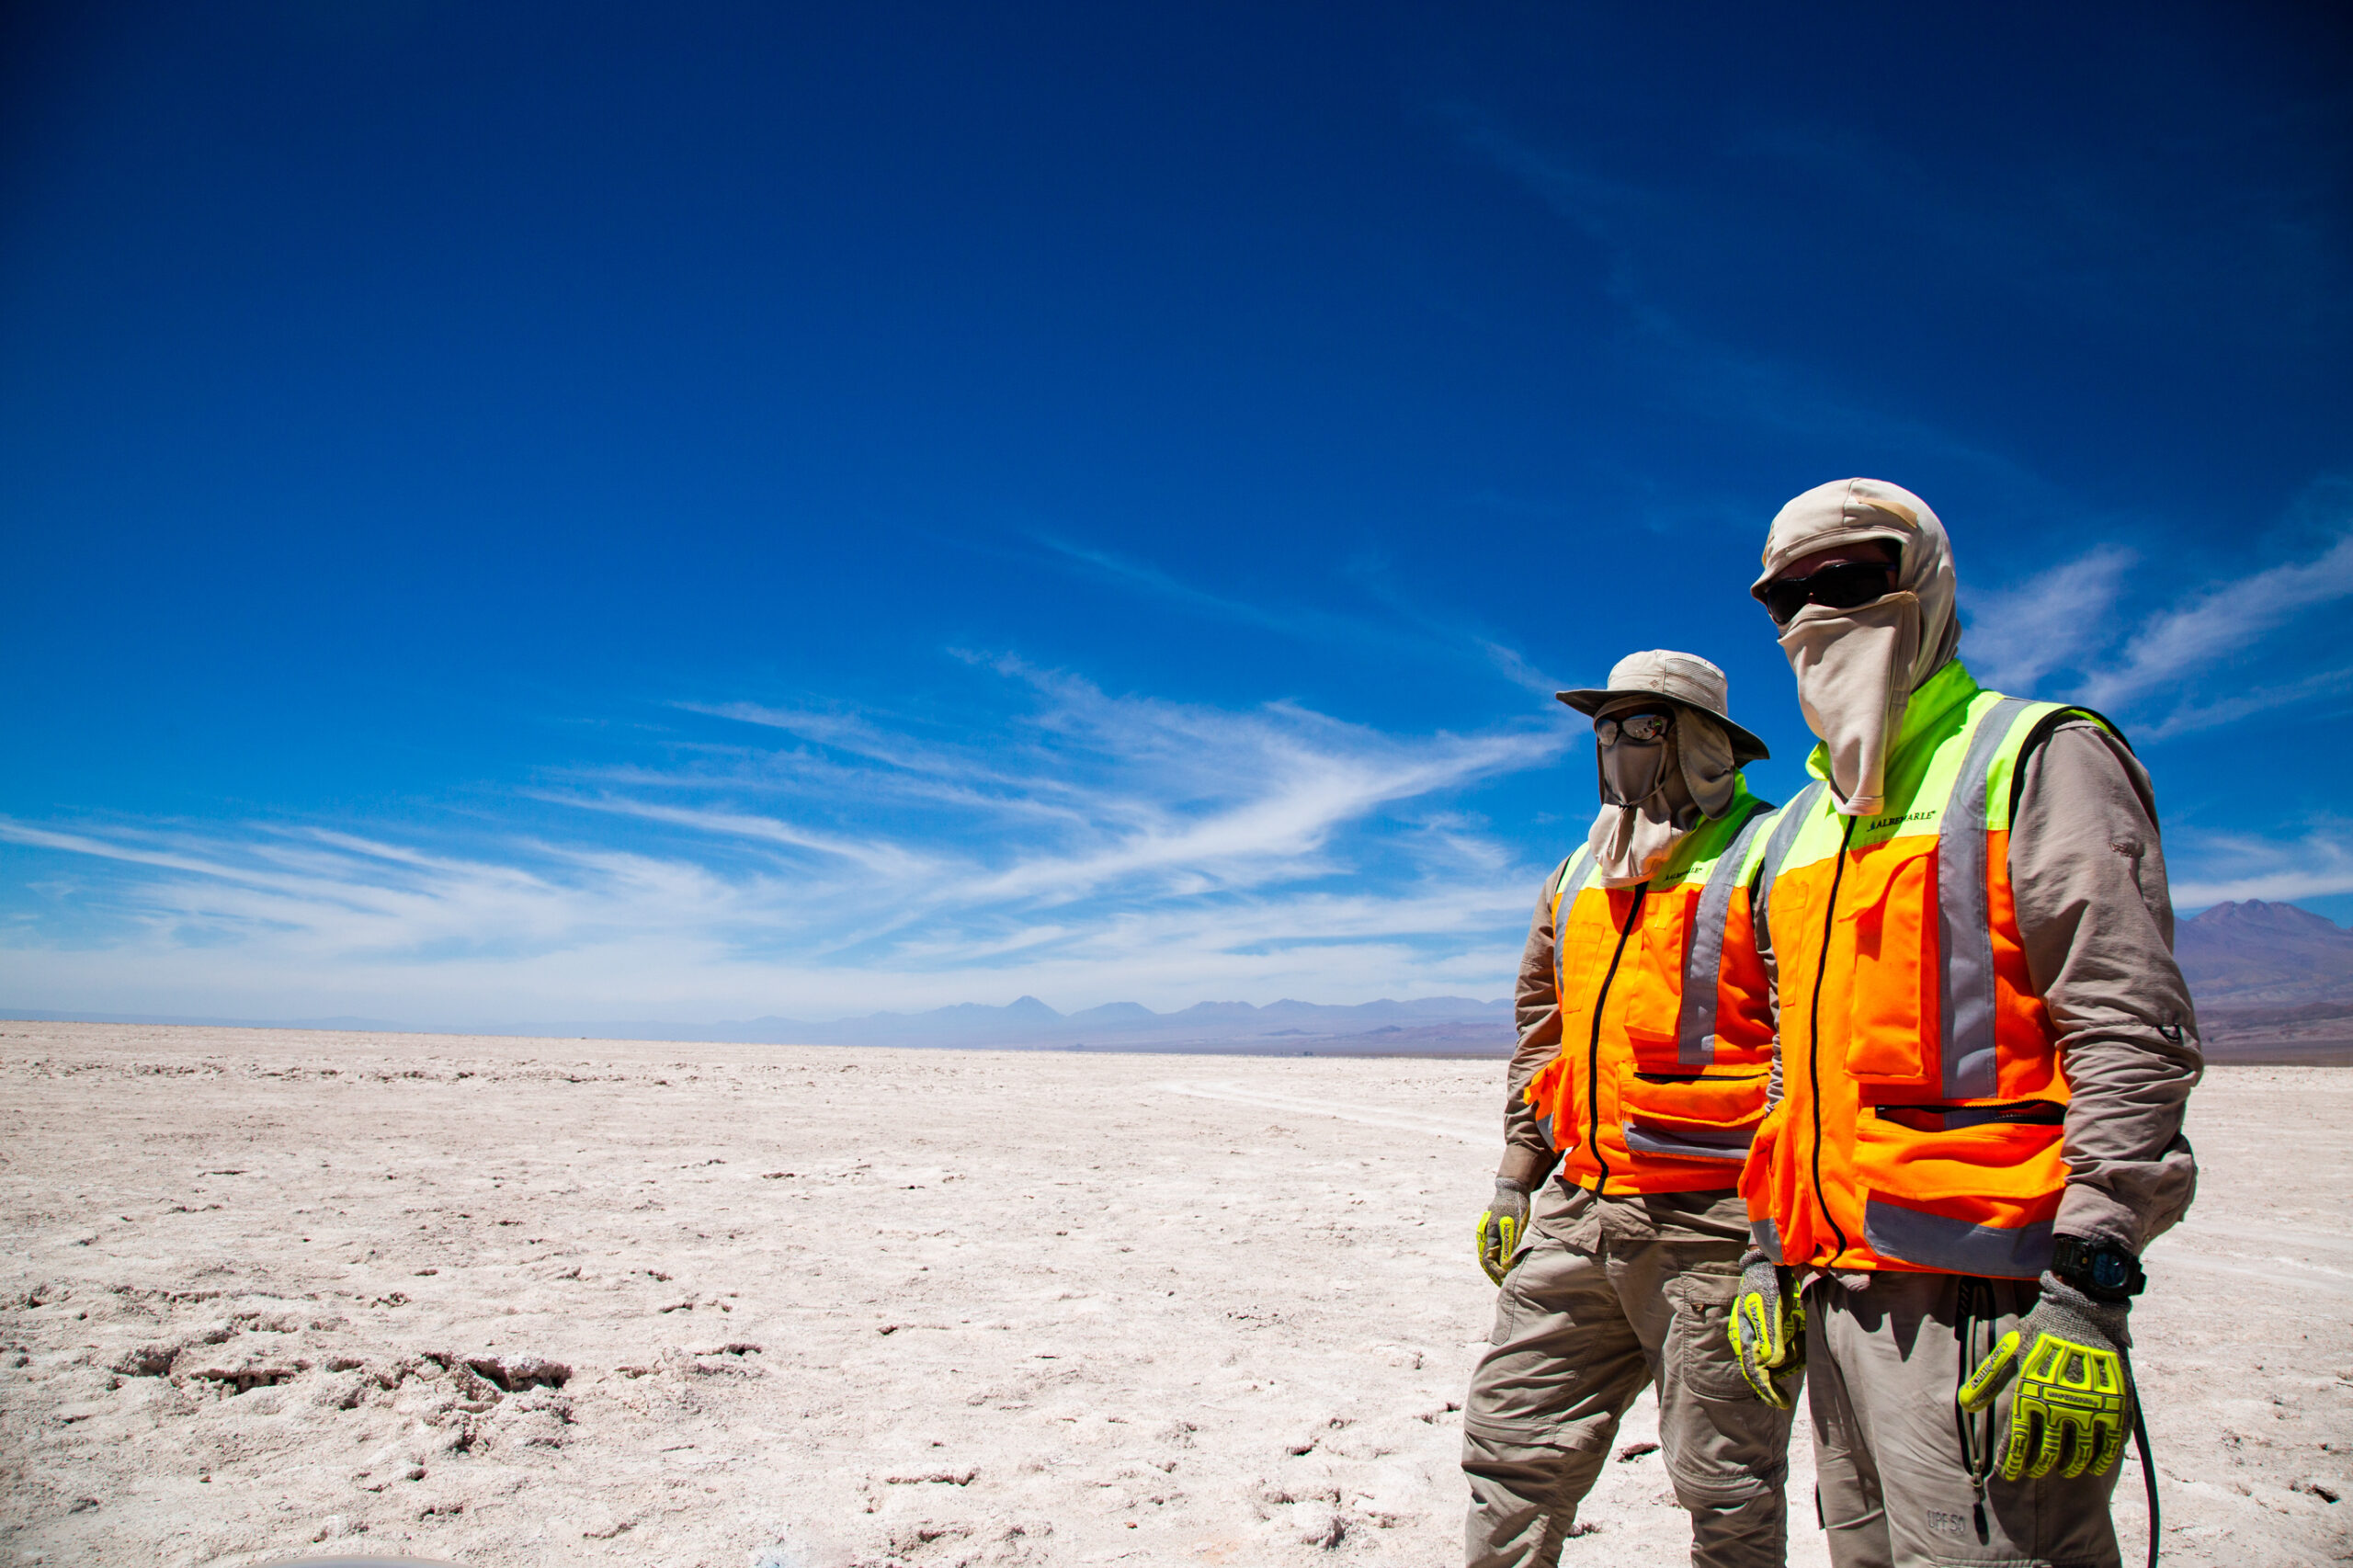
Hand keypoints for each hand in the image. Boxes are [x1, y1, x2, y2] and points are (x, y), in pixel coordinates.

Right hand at [1475, 1179, 1530, 1283]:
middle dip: (1495, 1274)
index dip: (1496, 1274)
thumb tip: (1505, 1266)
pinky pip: (1496, 1250)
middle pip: (1487, 1261)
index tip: (1506, 1281)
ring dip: (1497, 1268)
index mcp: (1487, 1237)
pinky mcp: (1496, 1231)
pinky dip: (1500, 1259)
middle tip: (1505, 1285)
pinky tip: (1508, 1264)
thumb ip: (1509, 1246)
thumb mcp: (1513, 1228)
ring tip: (1507, 1278)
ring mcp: (1490, 1234)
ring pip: (1491, 1256)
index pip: (1488, 1262)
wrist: (1512, 1190)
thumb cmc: (1513, 1208)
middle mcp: (1485, 1236)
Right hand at [1728, 1252, 1803, 1407]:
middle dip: (1786, 1364)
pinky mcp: (1773, 1331)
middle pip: (1770, 1368)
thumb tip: (1773, 1364)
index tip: (1782, 1403)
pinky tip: (1798, 1326)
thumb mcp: (1770, 1308)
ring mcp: (1762, 1336)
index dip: (1767, 1390)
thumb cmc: (1766, 1284)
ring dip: (1793, 1350)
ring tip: (1798, 1328)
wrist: (1769, 1264)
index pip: (1754, 1371)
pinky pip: (1788, 1346)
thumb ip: (1771, 1337)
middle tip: (1797, 1346)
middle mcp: (1752, 1340)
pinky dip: (1796, 1342)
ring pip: (1781, 1358)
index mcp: (1745, 1336)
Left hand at [1957, 1275, 2131, 1479]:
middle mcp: (2059, 1404)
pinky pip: (2110, 1443)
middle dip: (2038, 1466)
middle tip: (2035, 1472)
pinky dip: (2101, 1458)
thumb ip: (1989, 1381)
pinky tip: (2094, 1465)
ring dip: (2069, 1466)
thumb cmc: (2041, 1331)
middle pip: (2047, 1452)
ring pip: (2078, 1453)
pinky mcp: (2116, 1404)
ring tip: (2063, 1470)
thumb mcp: (2010, 1352)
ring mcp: (2089, 1406)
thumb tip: (1966, 1405)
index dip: (2011, 1462)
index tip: (2008, 1474)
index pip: (2017, 1440)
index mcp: (2030, 1393)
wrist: (2082, 1310)